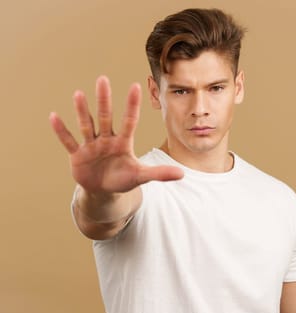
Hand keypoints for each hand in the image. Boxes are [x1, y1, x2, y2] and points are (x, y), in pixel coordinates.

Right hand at [49, 76, 182, 193]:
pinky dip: (61, 131)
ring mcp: (92, 146)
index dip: (132, 105)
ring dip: (82, 111)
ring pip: (87, 126)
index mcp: (123, 142)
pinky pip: (69, 141)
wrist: (104, 191)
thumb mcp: (141, 176)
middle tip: (103, 78)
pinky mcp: (78, 155)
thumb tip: (183, 173)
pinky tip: (54, 116)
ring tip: (78, 93)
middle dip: (104, 100)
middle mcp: (107, 140)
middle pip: (106, 117)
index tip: (135, 85)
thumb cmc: (123, 180)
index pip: (129, 121)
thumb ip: (160, 173)